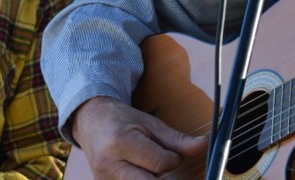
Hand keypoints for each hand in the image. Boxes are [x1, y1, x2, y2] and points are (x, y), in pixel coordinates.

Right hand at [72, 96, 206, 178]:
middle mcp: (109, 164)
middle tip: (162, 164)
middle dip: (163, 176)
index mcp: (122, 142)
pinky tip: (139, 171)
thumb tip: (203, 146)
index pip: (160, 163)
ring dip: (151, 179)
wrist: (91, 122)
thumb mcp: (150, 123)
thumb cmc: (122, 120)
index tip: (171, 154)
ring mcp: (103, 179)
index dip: (173, 160)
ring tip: (147, 166)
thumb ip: (177, 139)